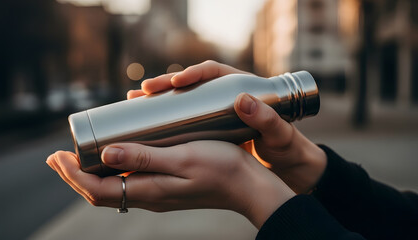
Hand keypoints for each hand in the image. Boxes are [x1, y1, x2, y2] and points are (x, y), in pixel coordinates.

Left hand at [46, 141, 294, 228]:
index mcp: (149, 191)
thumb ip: (145, 158)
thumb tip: (106, 154)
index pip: (97, 190)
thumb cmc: (221, 168)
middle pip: (100, 192)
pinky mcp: (166, 187)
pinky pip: (129, 182)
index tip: (57, 156)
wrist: (247, 185)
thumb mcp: (182, 159)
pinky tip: (114, 156)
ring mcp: (157, 193)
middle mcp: (149, 196)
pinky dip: (113, 170)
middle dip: (75, 175)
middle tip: (58, 157)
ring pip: (113, 188)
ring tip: (78, 156)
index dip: (73, 175)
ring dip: (91, 173)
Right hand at [128, 60, 326, 193]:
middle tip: (144, 90)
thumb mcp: (280, 134)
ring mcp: (213, 113)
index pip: (213, 72)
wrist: (287, 167)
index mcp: (242, 88)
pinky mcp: (206, 129)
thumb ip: (267, 119)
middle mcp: (224, 97)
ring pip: (182, 99)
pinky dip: (164, 116)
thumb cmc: (286, 147)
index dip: (193, 73)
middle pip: (190, 83)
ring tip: (135, 101)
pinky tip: (146, 120)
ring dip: (159, 98)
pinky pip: (182, 117)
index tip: (178, 81)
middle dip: (165, 84)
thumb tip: (243, 100)